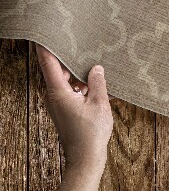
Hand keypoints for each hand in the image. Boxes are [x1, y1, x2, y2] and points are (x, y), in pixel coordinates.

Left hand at [36, 43, 112, 172]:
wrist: (86, 158)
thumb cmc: (91, 133)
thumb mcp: (99, 103)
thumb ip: (97, 82)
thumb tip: (96, 68)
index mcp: (58, 92)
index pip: (48, 62)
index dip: (45, 46)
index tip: (46, 32)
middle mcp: (54, 96)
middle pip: (59, 70)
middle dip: (71, 59)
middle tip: (83, 45)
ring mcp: (59, 104)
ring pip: (67, 81)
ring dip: (80, 75)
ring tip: (96, 67)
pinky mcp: (66, 110)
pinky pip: (72, 92)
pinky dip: (83, 87)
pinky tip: (99, 87)